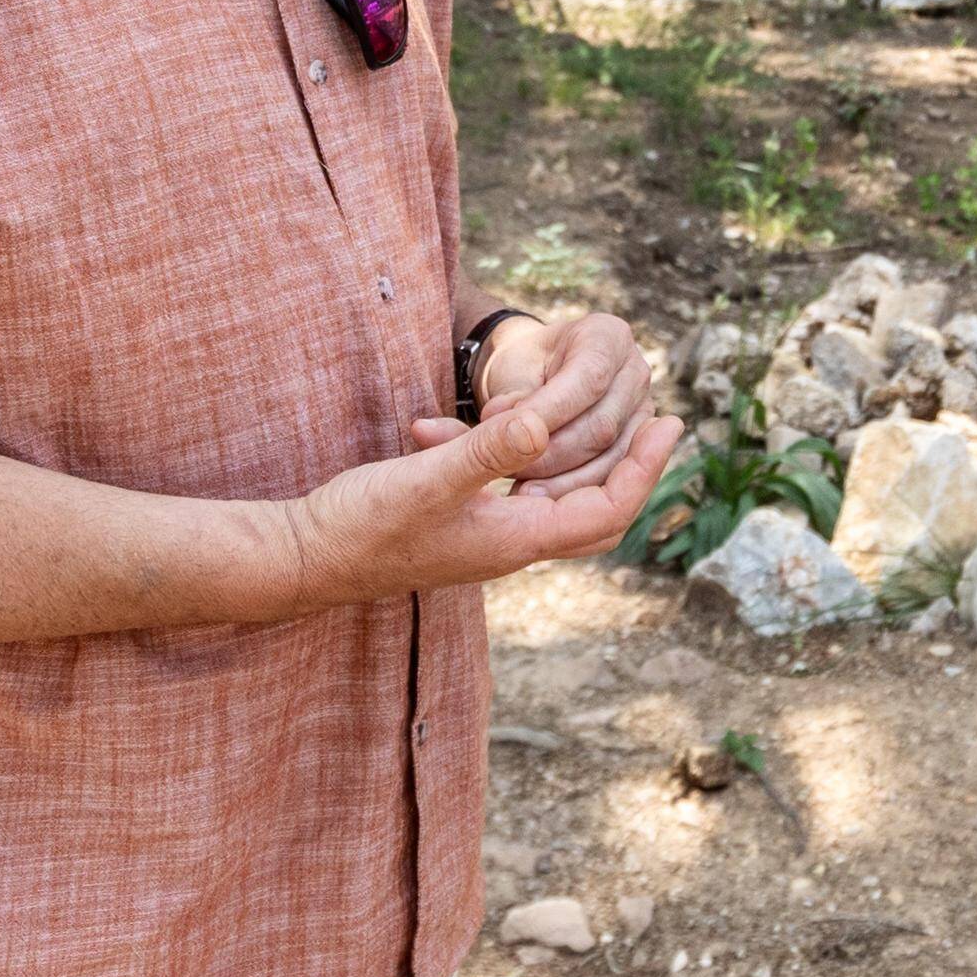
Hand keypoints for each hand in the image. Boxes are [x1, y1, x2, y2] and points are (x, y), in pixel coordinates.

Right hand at [285, 387, 682, 613]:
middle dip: (634, 471)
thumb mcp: (426, 478)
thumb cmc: (360, 524)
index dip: (645, 469)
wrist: (305, 557)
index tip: (672, 423)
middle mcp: (508, 547)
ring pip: (561, 507)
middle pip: (597, 516)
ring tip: (612, 420)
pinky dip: (542, 466)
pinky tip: (523, 430)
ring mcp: (485, 541)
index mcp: (514, 541)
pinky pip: (524, 499)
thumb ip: (486, 451)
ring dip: (592, 466)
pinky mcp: (461, 528)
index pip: (607, 510)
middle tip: (661, 422)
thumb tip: (548, 421)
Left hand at [413, 307, 655, 495]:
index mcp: (608, 337)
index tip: (509, 438)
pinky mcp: (637, 446)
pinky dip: (575, 493)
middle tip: (506, 472)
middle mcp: (636, 371)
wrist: (535, 380)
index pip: (589, 379)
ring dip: (561, 481)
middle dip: (551, 455)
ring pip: (610, 458)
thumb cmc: (521, 372)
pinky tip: (541, 501)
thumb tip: (516, 430)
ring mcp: (643, 410)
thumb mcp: (509, 375)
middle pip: (602, 425)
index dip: (549, 413)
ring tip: (519, 488)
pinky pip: (612, 478)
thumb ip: (513, 402)